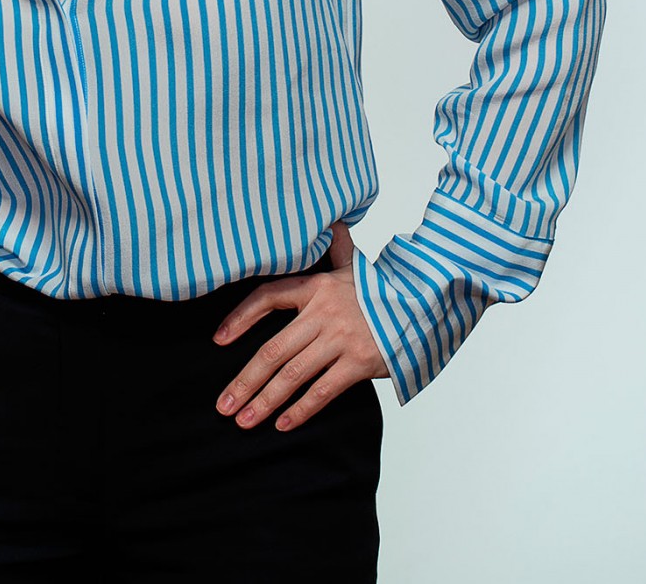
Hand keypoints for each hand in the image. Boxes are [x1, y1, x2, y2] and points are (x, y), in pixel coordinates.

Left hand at [212, 220, 389, 430]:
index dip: (239, 318)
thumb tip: (333, 222)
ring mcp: (341, 339)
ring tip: (244, 420)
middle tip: (223, 405)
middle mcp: (324, 313)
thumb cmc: (386, 290)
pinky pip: (322, 390)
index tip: (218, 340)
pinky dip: (301, 410)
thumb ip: (339, 249)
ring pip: (293, 374)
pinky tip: (282, 424)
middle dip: (245, 381)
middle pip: (273, 350)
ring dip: (265, 401)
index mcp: (317, 287)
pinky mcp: (359, 363)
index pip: (268, 297)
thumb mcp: (357, 266)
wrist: (427, 303)